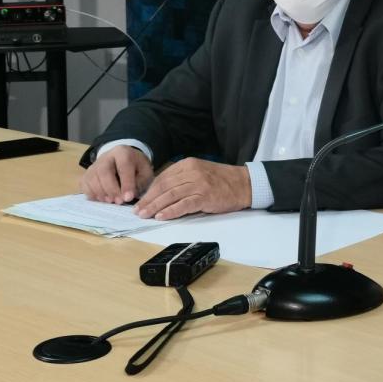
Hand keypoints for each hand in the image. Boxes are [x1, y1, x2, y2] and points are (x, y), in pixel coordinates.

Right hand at [80, 145, 152, 203]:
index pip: (123, 167)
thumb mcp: (145, 171)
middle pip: (104, 172)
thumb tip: (129, 196)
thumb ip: (140, 182)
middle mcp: (106, 156)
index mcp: (123, 153)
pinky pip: (84, 184)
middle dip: (111, 189)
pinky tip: (101, 199)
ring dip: (101, 193)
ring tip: (111, 201)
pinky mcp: (87, 173)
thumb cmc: (136, 167)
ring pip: (92, 178)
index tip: (128, 198)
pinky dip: (91, 194)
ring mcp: (94, 165)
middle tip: (119, 201)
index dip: (126, 183)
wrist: (123, 160)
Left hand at [134, 158, 250, 219]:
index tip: (141, 201)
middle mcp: (191, 172)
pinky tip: (162, 216)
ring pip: (170, 196)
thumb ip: (182, 179)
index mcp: (187, 164)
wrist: (244, 184)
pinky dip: (171, 211)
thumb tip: (161, 193)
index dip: (149, 191)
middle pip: (163, 187)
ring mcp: (198, 184)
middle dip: (149, 200)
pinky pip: (183, 205)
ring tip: (145, 215)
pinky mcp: (205, 196)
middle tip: (138, 211)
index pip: (162, 178)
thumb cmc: (222, 180)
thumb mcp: (200, 172)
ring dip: (155, 207)